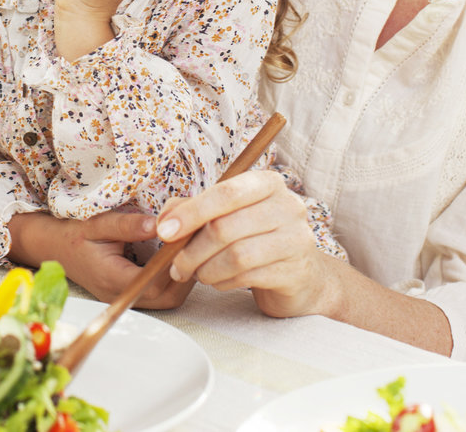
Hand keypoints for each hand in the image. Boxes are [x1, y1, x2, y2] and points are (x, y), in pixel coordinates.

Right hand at [8, 210, 192, 306]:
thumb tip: (158, 225)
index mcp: (112, 278)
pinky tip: (178, 254)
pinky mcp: (127, 291)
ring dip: (183, 276)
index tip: (189, 241)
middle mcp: (119, 293)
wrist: (52, 245)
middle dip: (187, 274)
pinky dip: (173, 277)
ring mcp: (124, 295)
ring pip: (165, 299)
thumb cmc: (73, 232)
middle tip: (198, 244)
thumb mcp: (98, 223)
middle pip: (166, 298)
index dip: (177, 266)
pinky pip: (157, 293)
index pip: (154, 284)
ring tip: (191, 247)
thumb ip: (127, 225)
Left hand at [155, 170, 329, 317]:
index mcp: (268, 183)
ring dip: (206, 269)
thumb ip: (194, 210)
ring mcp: (296, 239)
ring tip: (198, 274)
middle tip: (176, 265)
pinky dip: (224, 282)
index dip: (191, 212)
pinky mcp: (295, 271)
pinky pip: (248, 277)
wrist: (301, 275)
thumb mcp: (226, 215)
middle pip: (225, 227)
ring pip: (236, 256)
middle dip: (192, 250)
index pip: (226, 192)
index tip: (165, 231)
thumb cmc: (256, 238)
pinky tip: (219, 281)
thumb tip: (164, 220)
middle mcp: (287, 206)